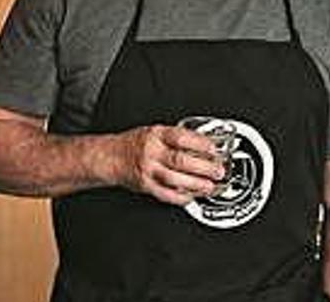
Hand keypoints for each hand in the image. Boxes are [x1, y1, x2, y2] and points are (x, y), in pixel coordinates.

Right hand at [111, 125, 226, 205]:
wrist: (112, 157)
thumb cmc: (137, 143)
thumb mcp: (156, 131)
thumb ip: (178, 137)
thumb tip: (206, 144)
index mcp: (156, 135)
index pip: (181, 137)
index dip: (200, 144)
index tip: (214, 149)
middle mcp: (152, 152)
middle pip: (181, 160)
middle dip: (204, 168)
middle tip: (218, 171)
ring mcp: (148, 170)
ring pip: (175, 180)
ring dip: (196, 185)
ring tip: (210, 187)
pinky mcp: (146, 186)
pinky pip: (166, 194)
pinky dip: (181, 197)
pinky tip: (192, 196)